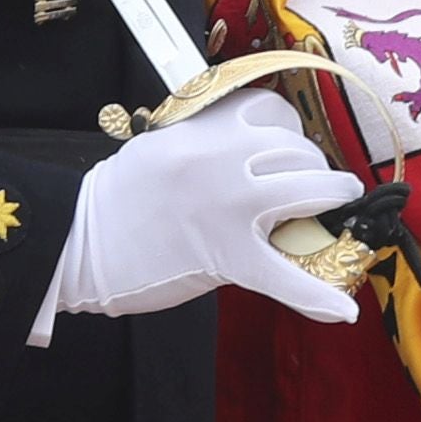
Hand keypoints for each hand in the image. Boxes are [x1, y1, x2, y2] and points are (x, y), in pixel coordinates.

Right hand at [38, 91, 366, 327]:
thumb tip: (254, 152)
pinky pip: (284, 276)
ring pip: (308, 188)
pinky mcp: (227, 255)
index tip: (288, 147)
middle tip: (309, 184)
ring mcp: (229, 206)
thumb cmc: (117, 198)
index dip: (289, 130)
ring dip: (331, 196)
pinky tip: (342, 309)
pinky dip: (316, 297)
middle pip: (297, 149)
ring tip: (336, 205)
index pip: (271, 111)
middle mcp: (222, 158)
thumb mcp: (161, 146)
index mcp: (203, 129)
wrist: (78, 242)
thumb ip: (208, 141)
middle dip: (311, 165)